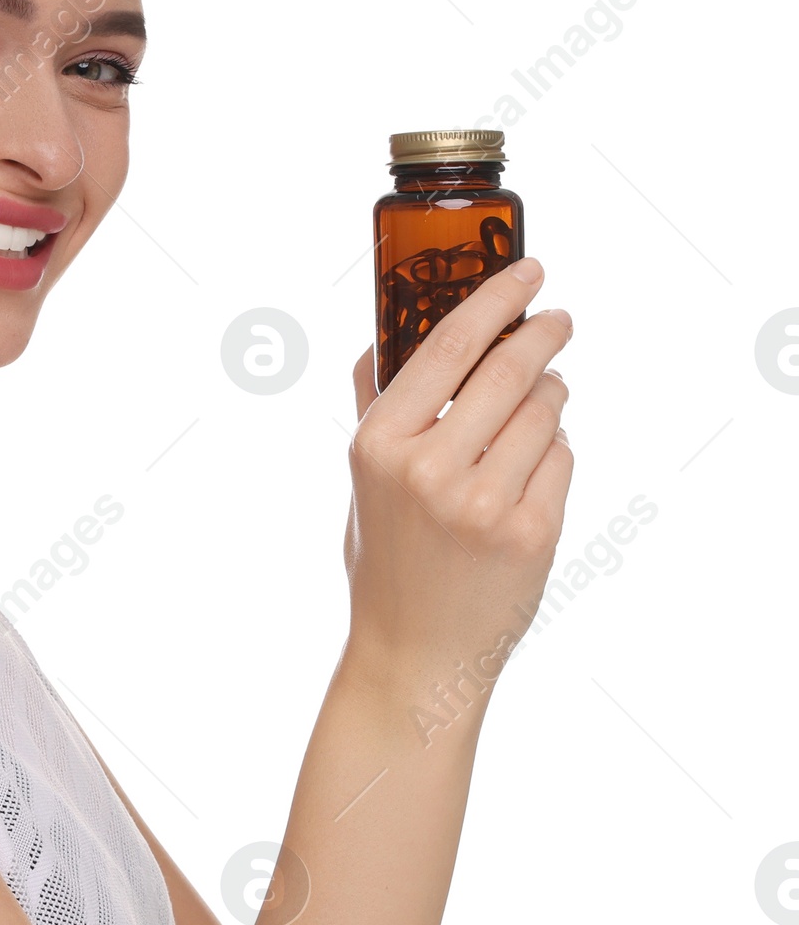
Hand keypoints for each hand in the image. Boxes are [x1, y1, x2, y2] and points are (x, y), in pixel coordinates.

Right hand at [342, 258, 572, 696]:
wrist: (415, 655)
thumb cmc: (388, 560)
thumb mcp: (363, 482)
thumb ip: (376, 407)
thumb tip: (383, 333)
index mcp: (379, 446)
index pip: (447, 345)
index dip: (496, 297)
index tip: (527, 269)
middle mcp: (429, 470)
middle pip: (509, 368)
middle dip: (544, 335)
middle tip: (558, 320)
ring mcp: (482, 504)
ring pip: (545, 412)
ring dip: (550, 400)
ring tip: (538, 408)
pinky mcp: (530, 533)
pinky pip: (561, 460)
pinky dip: (553, 456)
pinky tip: (529, 474)